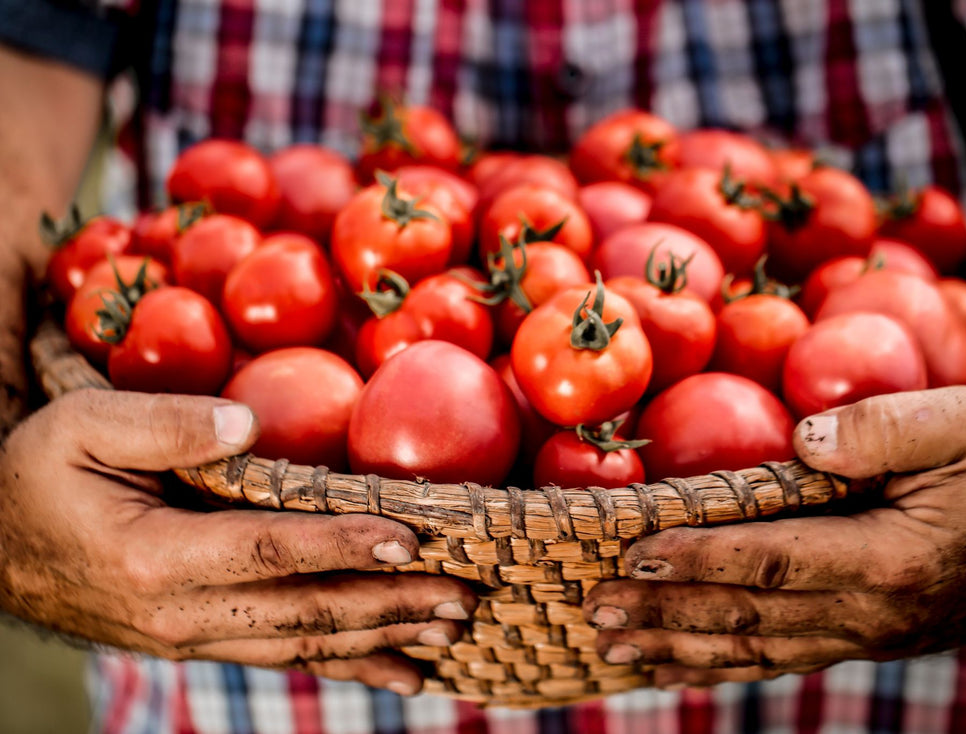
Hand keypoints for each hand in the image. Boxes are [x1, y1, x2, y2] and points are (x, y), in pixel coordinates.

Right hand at [0, 389, 476, 694]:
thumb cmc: (38, 474)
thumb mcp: (84, 427)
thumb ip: (166, 423)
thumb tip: (249, 417)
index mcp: (155, 556)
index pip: (269, 552)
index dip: (343, 544)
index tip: (411, 539)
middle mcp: (181, 612)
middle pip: (304, 612)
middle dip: (389, 606)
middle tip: (463, 598)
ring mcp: (191, 636)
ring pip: (302, 645)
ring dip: (380, 640)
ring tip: (449, 633)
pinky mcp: (199, 640)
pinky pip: (281, 655)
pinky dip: (345, 662)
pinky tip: (395, 667)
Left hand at [584, 386, 965, 687]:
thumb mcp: (962, 422)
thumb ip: (878, 426)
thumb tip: (795, 438)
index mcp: (891, 560)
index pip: (769, 562)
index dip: (695, 561)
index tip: (629, 555)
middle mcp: (874, 614)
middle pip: (748, 619)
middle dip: (665, 616)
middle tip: (594, 612)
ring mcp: (874, 636)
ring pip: (760, 651)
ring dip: (683, 650)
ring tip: (616, 650)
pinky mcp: (874, 636)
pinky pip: (788, 657)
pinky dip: (730, 663)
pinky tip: (688, 665)